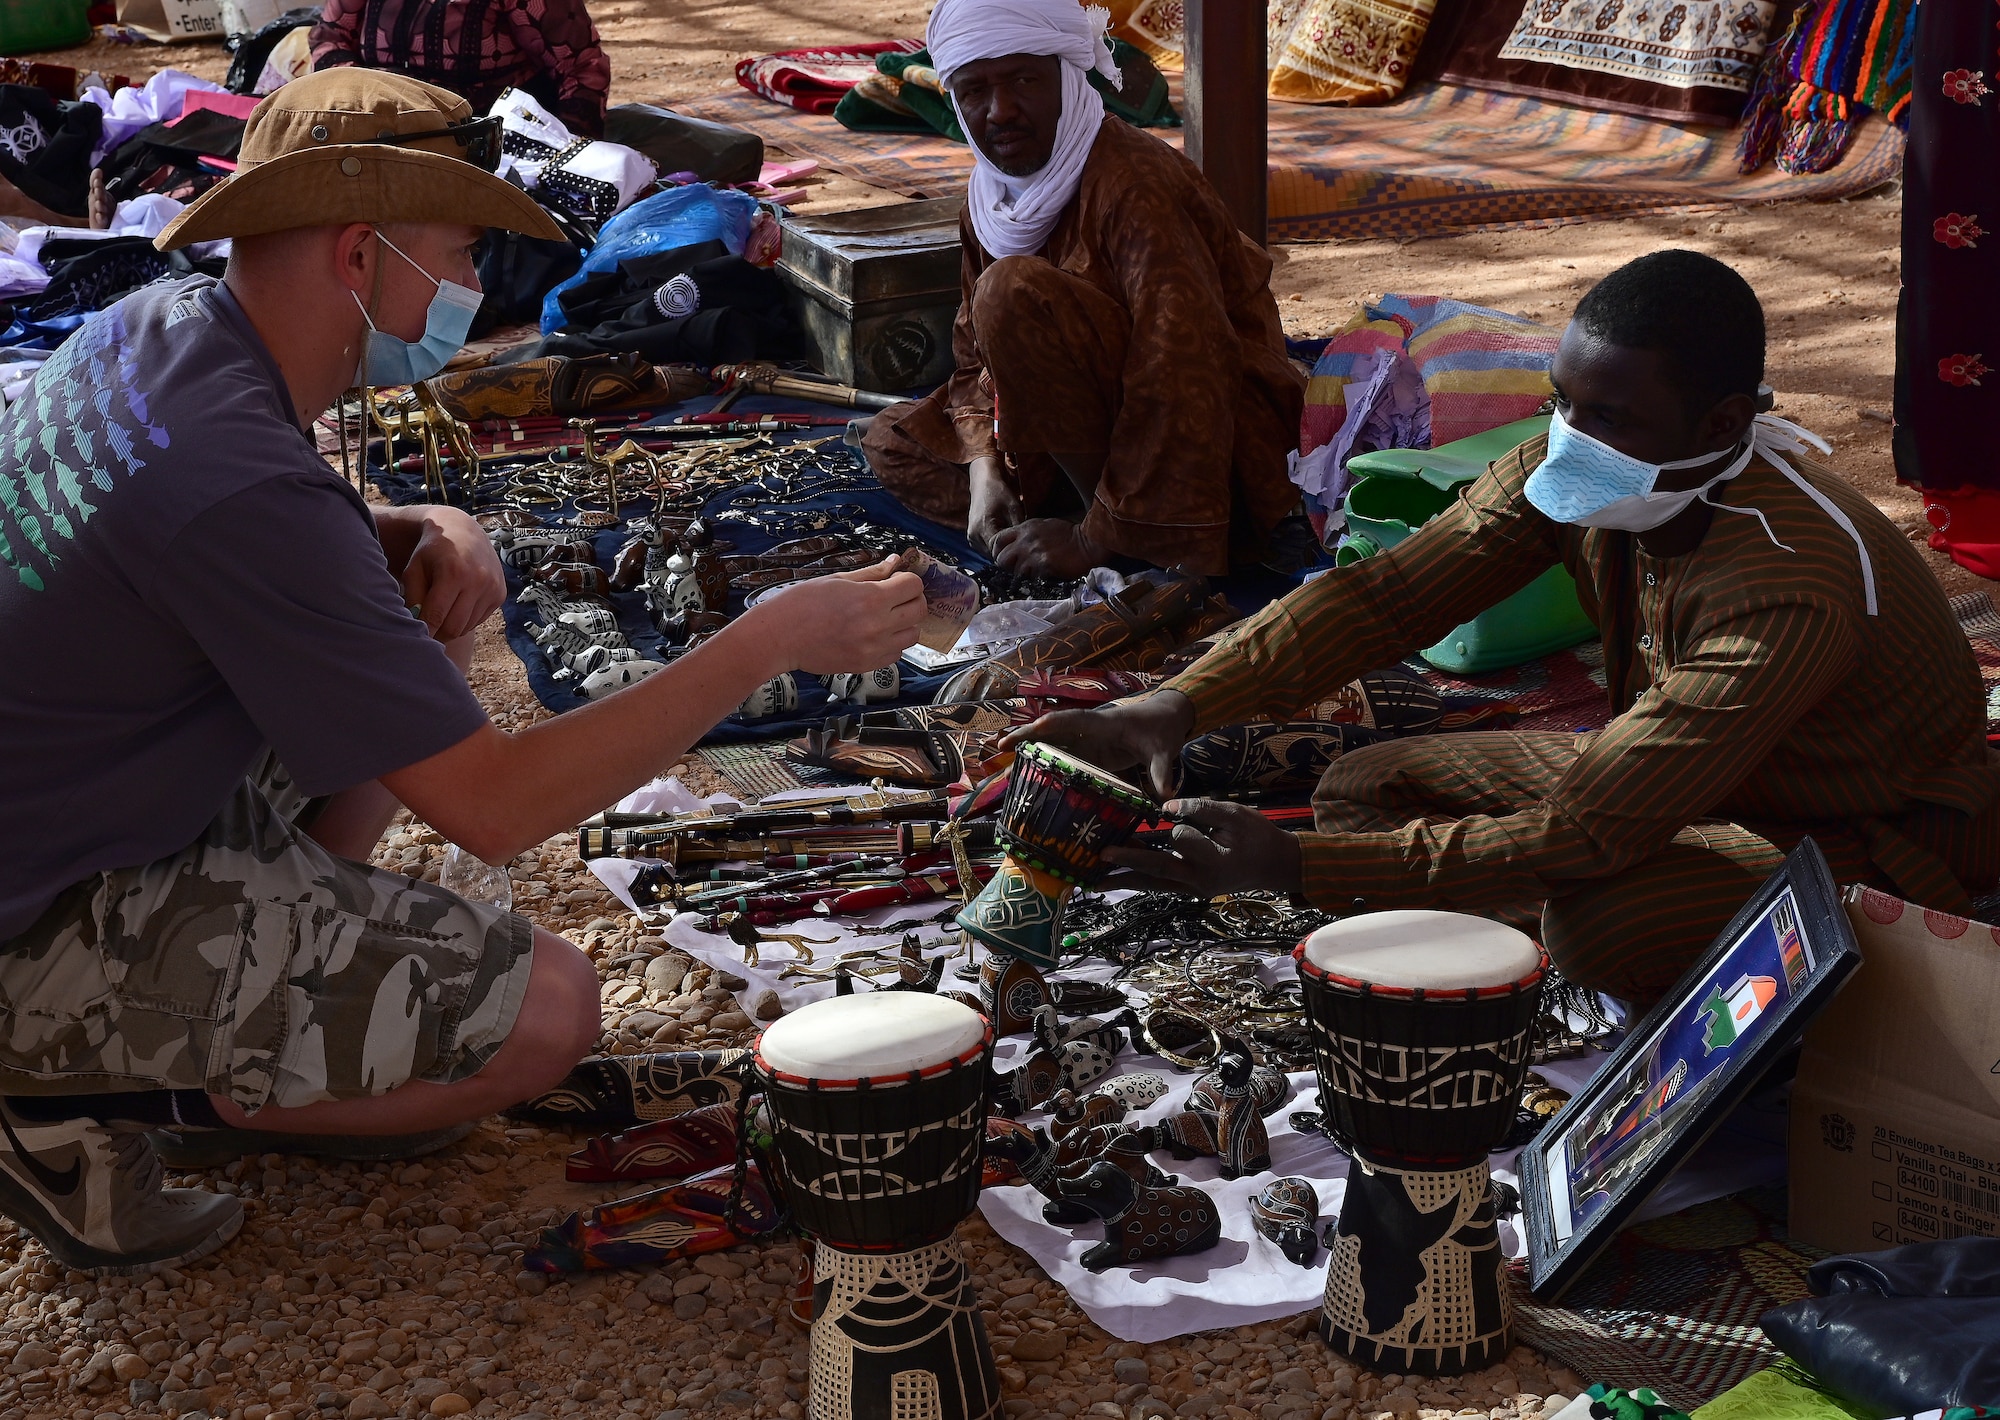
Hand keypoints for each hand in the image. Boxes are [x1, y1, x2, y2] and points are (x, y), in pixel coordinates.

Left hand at [401, 507, 504, 640]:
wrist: (463, 531)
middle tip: (426, 636)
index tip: (414, 639)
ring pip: (467, 627)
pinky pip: (478, 620)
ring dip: (451, 628)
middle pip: (454, 627)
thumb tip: (417, 627)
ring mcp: (492, 588)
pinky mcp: (500, 594)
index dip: (424, 632)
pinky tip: (457, 606)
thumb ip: (413, 597)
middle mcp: (478, 580)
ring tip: (440, 617)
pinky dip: (465, 620)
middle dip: (437, 635)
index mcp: (453, 572)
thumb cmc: (432, 552)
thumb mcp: (415, 569)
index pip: (436, 616)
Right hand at [752, 556, 925, 674]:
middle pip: (920, 611)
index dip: (907, 580)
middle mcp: (878, 625)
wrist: (780, 637)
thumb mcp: (838, 580)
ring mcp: (874, 648)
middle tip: (896, 597)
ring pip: (912, 635)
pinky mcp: (867, 665)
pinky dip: (892, 644)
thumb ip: (872, 573)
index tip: (897, 580)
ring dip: (905, 624)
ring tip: (885, 618)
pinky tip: (874, 635)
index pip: (914, 586)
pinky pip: (896, 654)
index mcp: (871, 598)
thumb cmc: (803, 603)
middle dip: (912, 600)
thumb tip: (895, 561)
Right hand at [966, 455, 1022, 553]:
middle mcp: (973, 536)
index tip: (1026, 551)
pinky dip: (997, 548)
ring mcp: (971, 539)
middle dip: (1009, 553)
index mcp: (982, 528)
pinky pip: (987, 550)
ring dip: (1003, 551)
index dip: (1014, 553)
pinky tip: (1007, 541)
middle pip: (995, 555)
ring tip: (1016, 544)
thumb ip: (1018, 529)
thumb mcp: (1014, 508)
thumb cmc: (999, 492)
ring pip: (991, 554)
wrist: (983, 483)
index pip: (1000, 551)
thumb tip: (1028, 546)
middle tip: (1024, 548)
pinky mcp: (973, 539)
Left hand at [991, 517, 1104, 577]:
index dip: (997, 552)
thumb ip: (1027, 535)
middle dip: (1006, 568)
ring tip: (1033, 575)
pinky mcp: (1043, 566)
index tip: (1003, 558)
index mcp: (1025, 528)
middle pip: (1001, 559)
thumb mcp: (1044, 526)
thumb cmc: (1069, 535)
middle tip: (1016, 571)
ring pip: (1015, 572)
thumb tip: (1015, 546)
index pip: (997, 540)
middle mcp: (1026, 541)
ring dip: (1022, 576)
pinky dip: (1035, 581)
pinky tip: (1043, 578)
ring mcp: (1034, 554)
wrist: (1089, 543)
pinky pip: (1031, 579)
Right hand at [999, 691, 1194, 799]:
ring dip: (1029, 746)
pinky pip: (1064, 754)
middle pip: (1053, 729)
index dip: (1052, 726)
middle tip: (1000, 745)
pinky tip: (1027, 769)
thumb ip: (1161, 773)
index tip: (1031, 730)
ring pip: (1054, 741)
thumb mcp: (1164, 751)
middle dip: (1027, 734)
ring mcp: (1089, 740)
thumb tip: (1166, 798)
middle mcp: (1091, 729)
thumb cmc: (1164, 730)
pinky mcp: (1091, 751)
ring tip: (1002, 754)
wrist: (1168, 717)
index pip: (1073, 721)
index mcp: (1105, 723)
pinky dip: (1044, 759)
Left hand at [1099, 799, 1303, 896]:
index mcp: (1214, 861)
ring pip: (1154, 883)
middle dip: (1128, 860)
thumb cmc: (1258, 837)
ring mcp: (1194, 889)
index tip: (1176, 811)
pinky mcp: (1191, 890)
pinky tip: (1120, 876)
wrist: (1275, 866)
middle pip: (1158, 869)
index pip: (1182, 838)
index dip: (1179, 821)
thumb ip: (1203, 810)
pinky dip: (1140, 879)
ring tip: (1096, 878)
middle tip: (1101, 855)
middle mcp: (1200, 880)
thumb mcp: (1236, 815)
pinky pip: (1161, 884)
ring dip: (1126, 877)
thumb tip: (1167, 807)